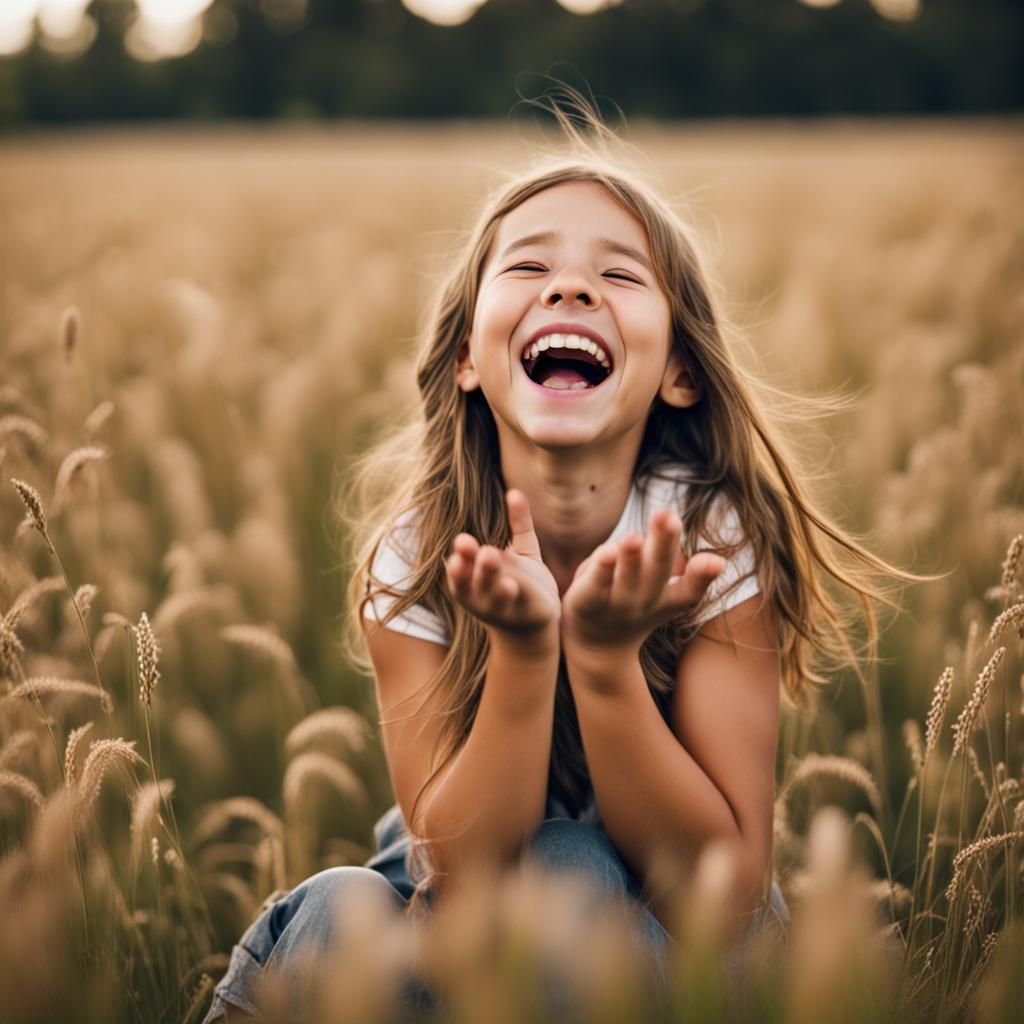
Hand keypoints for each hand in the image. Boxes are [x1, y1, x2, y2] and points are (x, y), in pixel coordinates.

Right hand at [445, 489, 560, 647]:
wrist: (533, 624)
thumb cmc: (517, 581)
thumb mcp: (519, 551)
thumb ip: (518, 523)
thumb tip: (515, 491)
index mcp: (470, 581)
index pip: (459, 572)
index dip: (458, 562)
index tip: (462, 544)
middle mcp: (481, 597)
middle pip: (473, 583)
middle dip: (476, 568)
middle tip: (483, 551)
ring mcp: (503, 608)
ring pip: (496, 596)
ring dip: (494, 585)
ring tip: (498, 573)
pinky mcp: (526, 614)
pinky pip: (521, 602)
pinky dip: (517, 594)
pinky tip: (514, 586)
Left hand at [560, 507, 725, 656]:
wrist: (599, 647)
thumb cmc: (634, 601)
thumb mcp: (660, 586)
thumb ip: (667, 555)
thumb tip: (691, 539)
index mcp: (669, 598)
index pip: (691, 588)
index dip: (704, 575)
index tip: (717, 562)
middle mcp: (644, 601)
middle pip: (657, 570)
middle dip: (664, 542)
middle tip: (670, 517)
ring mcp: (615, 603)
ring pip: (626, 577)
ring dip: (631, 557)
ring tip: (634, 536)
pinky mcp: (586, 602)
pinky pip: (594, 585)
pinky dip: (600, 568)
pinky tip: (606, 552)